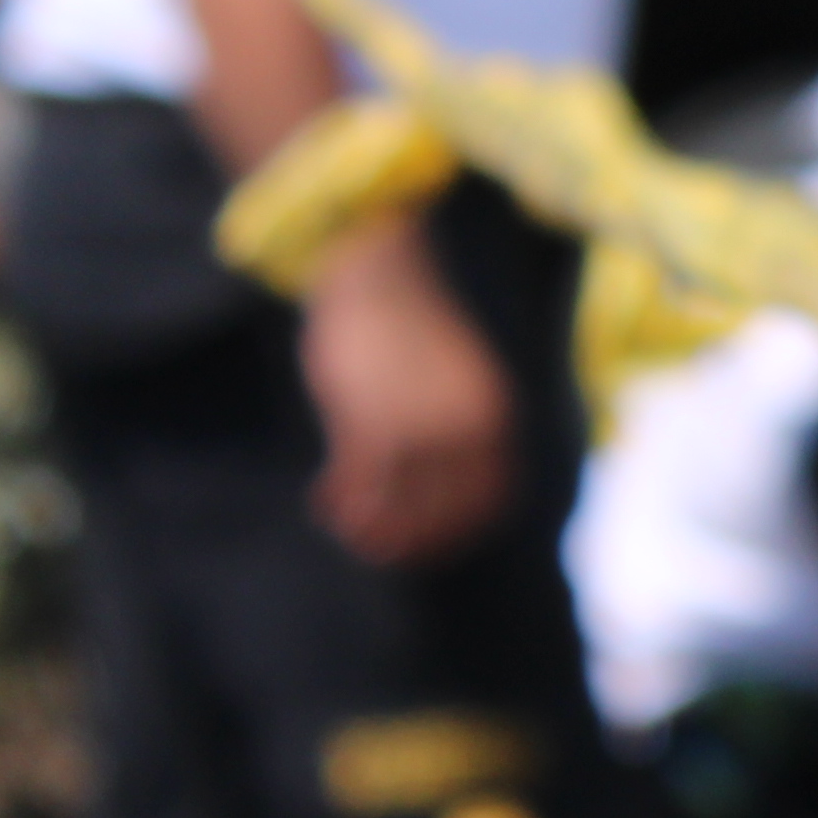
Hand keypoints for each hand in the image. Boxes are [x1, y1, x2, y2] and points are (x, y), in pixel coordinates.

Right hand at [302, 228, 513, 565]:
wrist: (379, 267)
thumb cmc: (411, 328)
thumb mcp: (451, 382)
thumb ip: (454, 432)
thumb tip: (434, 485)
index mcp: (493, 416)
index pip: (490, 498)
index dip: (460, 530)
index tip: (430, 544)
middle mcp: (464, 428)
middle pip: (441, 510)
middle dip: (410, 537)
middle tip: (379, 549)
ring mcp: (418, 425)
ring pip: (398, 502)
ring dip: (371, 525)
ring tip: (348, 529)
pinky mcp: (370, 418)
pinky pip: (359, 480)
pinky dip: (342, 499)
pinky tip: (325, 502)